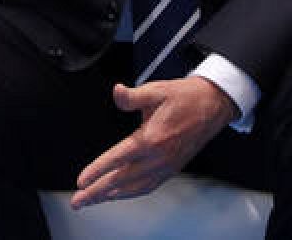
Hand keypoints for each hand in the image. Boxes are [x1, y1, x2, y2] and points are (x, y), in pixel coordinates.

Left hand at [71, 77, 236, 208]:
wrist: (212, 105)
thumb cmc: (184, 98)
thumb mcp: (156, 90)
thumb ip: (132, 96)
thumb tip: (117, 92)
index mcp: (153, 138)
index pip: (118, 159)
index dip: (98, 171)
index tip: (82, 180)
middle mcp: (160, 157)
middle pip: (123, 180)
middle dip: (98, 192)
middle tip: (79, 201)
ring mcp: (167, 165)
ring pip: (135, 187)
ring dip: (112, 196)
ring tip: (92, 201)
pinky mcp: (172, 168)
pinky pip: (149, 186)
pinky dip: (131, 193)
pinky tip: (119, 194)